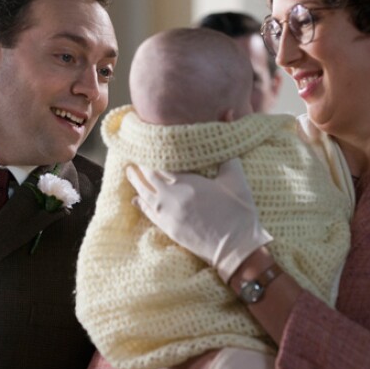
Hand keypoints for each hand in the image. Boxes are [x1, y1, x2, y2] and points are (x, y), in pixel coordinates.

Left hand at [126, 158, 272, 282]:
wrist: (236, 249)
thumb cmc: (239, 213)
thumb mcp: (236, 179)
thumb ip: (227, 155)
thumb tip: (229, 119)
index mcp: (187, 183)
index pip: (162, 163)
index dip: (154, 153)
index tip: (150, 144)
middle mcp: (172, 198)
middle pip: (149, 178)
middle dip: (142, 166)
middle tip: (137, 156)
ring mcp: (168, 215)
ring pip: (145, 195)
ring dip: (136, 182)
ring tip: (130, 172)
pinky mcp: (169, 229)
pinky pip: (149, 213)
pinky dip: (141, 204)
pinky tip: (137, 198)